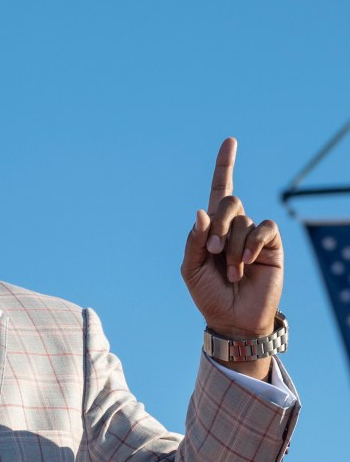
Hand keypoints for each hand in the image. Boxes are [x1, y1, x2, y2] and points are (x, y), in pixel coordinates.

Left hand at [181, 138, 283, 377]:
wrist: (232, 319)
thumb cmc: (208, 294)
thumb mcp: (191, 269)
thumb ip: (193, 241)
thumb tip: (200, 212)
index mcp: (212, 228)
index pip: (219, 191)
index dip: (224, 166)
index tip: (230, 141)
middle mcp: (234, 226)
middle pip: (229, 202)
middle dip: (217, 225)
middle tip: (213, 251)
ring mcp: (253, 235)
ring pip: (243, 220)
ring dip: (232, 247)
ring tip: (231, 272)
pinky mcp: (271, 245)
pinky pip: (263, 228)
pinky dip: (251, 244)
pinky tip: (247, 263)